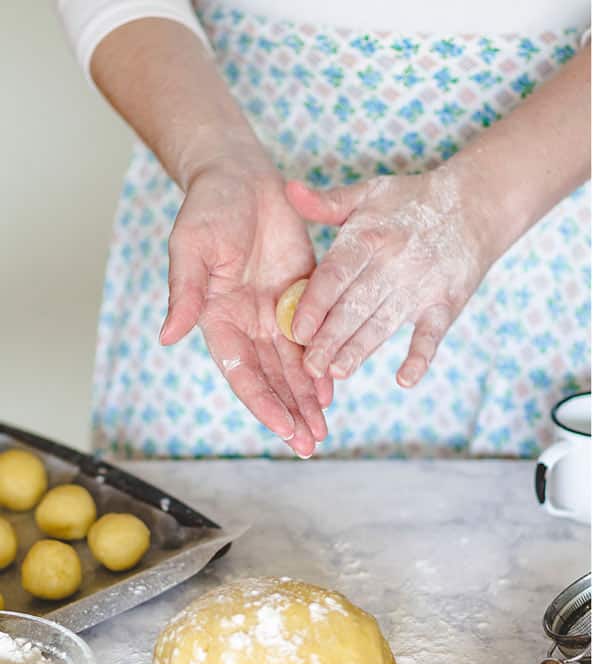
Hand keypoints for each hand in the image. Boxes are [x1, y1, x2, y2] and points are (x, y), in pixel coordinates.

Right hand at [160, 154, 331, 456]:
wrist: (242, 177)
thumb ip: (185, 292)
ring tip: (323, 430)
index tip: (284, 429)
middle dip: (290, 413)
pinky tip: (334, 390)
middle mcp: (248, 324)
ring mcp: (276, 313)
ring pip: (294, 367)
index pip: (243, 373)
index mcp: (219, 318)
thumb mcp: (191, 246)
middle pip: (271, 380)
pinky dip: (323, 365)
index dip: (264, 403)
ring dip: (307, 399)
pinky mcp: (303, 297)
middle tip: (310, 444)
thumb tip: (166, 336)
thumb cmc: (210, 207)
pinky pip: (314, 339)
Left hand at [283, 164, 498, 385]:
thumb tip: (289, 191)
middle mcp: (394, 263)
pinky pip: (431, 335)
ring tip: (337, 374)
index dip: (315, 304)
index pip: (336, 275)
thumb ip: (327, 201)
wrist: (474, 206)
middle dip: (330, 338)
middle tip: (309, 367)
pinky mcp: (446, 304)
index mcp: (369, 236)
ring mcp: (422, 286)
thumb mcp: (369, 192)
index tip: (296, 331)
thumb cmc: (412, 201)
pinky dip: (420, 357)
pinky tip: (405, 380)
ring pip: (384, 324)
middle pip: (355, 306)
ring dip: (361, 350)